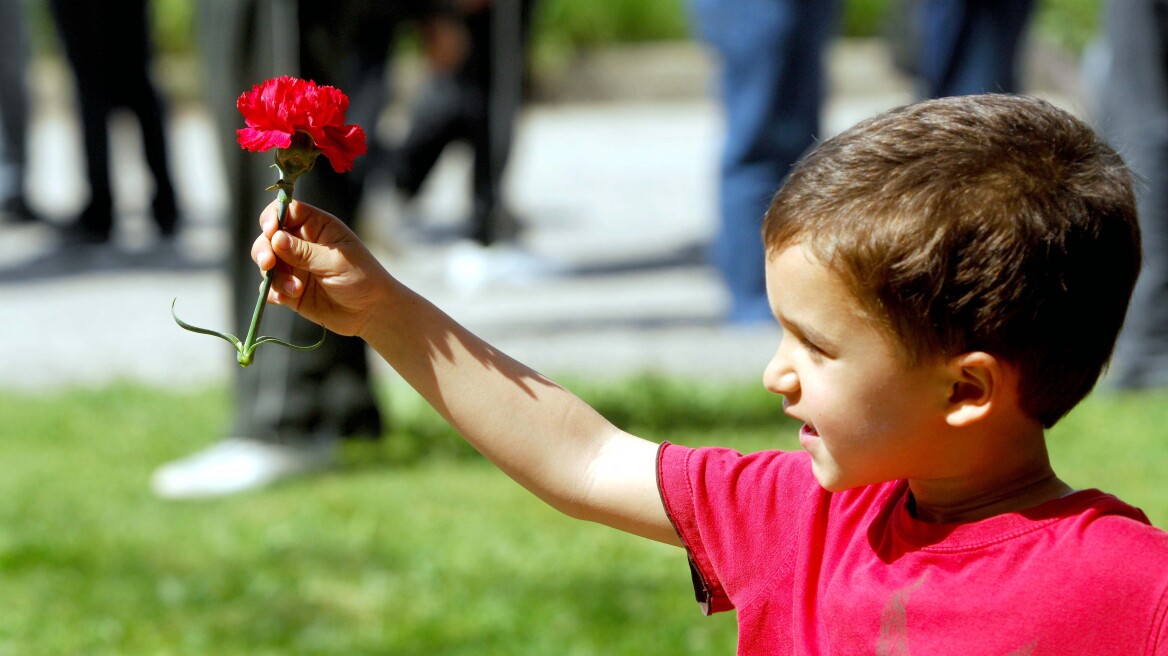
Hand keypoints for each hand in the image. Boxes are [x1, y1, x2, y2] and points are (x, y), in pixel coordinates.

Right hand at [252, 200, 391, 337]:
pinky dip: (273, 292)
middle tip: (268, 263)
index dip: (274, 217)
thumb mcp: (336, 262)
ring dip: (273, 275)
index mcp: (317, 227)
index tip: (270, 230)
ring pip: (266, 262)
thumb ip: (305, 252)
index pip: (286, 211)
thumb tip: (275, 238)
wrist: (370, 312)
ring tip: (295, 289)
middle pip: (269, 236)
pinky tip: (284, 299)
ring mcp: (294, 266)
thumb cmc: (362, 278)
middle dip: (263, 248)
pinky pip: (270, 287)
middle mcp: (302, 243)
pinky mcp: (290, 289)